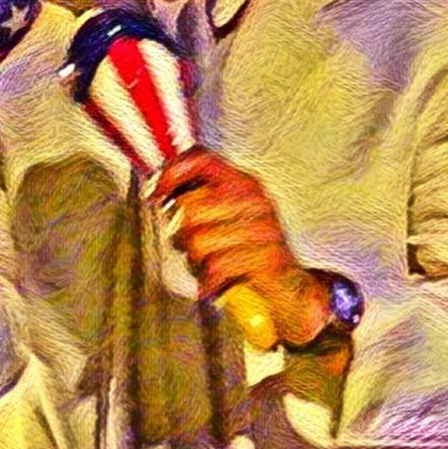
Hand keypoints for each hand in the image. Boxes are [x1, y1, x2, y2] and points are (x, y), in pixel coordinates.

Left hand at [148, 147, 330, 347]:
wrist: (290, 289)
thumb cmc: (247, 254)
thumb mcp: (222, 220)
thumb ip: (195, 202)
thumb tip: (157, 192)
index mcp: (242, 183)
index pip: (201, 159)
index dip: (172, 173)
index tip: (157, 193)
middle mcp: (255, 200)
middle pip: (190, 208)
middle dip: (182, 236)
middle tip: (194, 249)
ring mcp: (264, 227)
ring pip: (198, 241)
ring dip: (197, 262)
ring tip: (211, 265)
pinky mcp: (268, 258)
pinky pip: (217, 267)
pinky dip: (210, 281)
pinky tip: (217, 282)